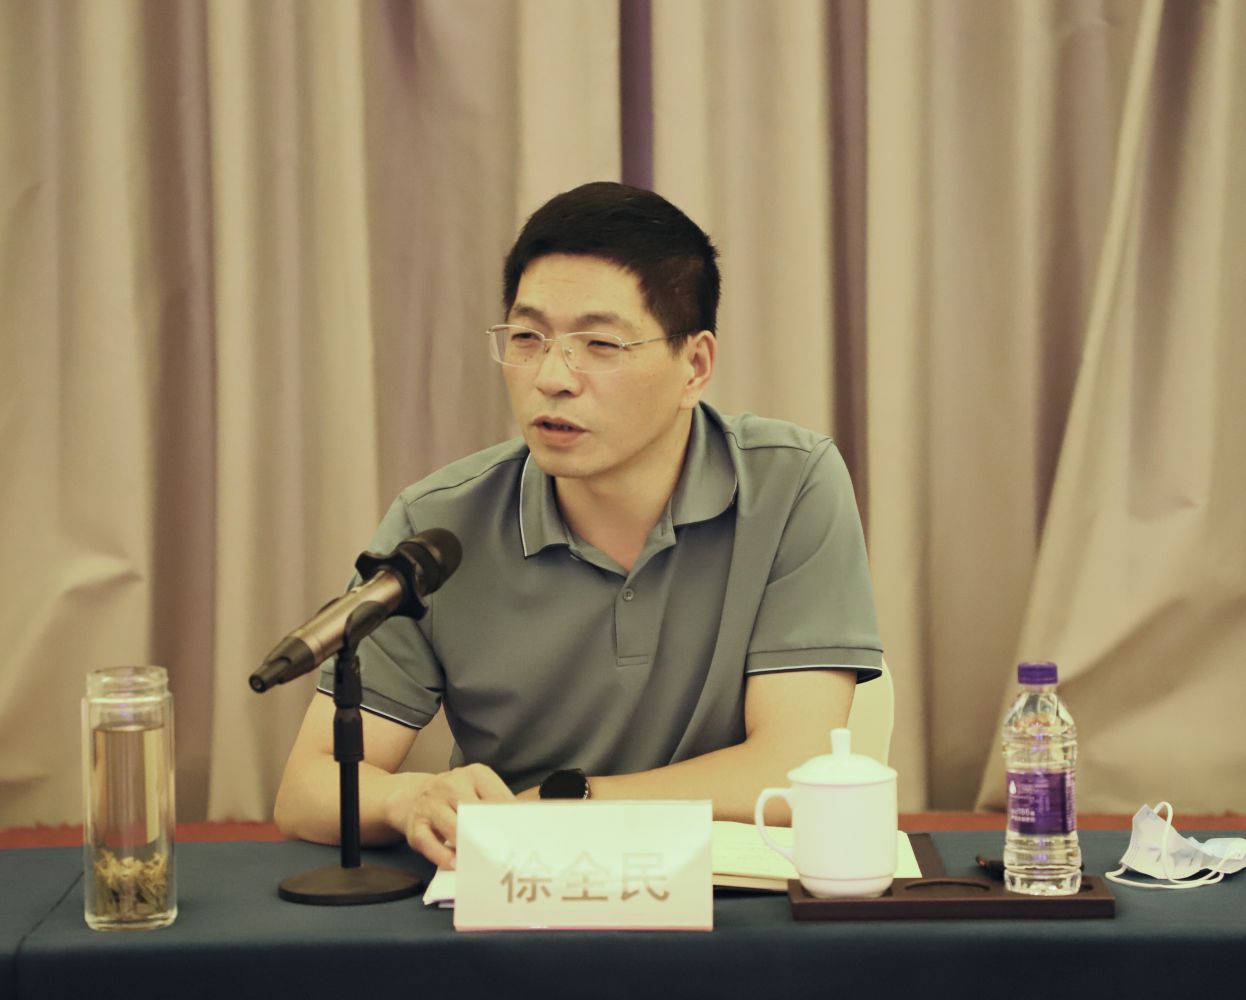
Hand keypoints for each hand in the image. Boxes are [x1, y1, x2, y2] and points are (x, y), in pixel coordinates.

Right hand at [391, 764, 514, 867]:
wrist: (414, 796)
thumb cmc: (457, 798)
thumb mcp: (479, 791)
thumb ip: (499, 804)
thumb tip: (531, 821)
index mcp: (475, 774)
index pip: (498, 797)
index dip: (511, 819)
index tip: (524, 838)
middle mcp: (450, 784)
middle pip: (474, 811)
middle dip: (490, 834)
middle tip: (506, 854)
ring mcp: (430, 804)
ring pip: (453, 828)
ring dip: (469, 847)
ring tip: (484, 862)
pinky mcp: (415, 826)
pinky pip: (429, 844)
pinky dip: (443, 856)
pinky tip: (457, 864)